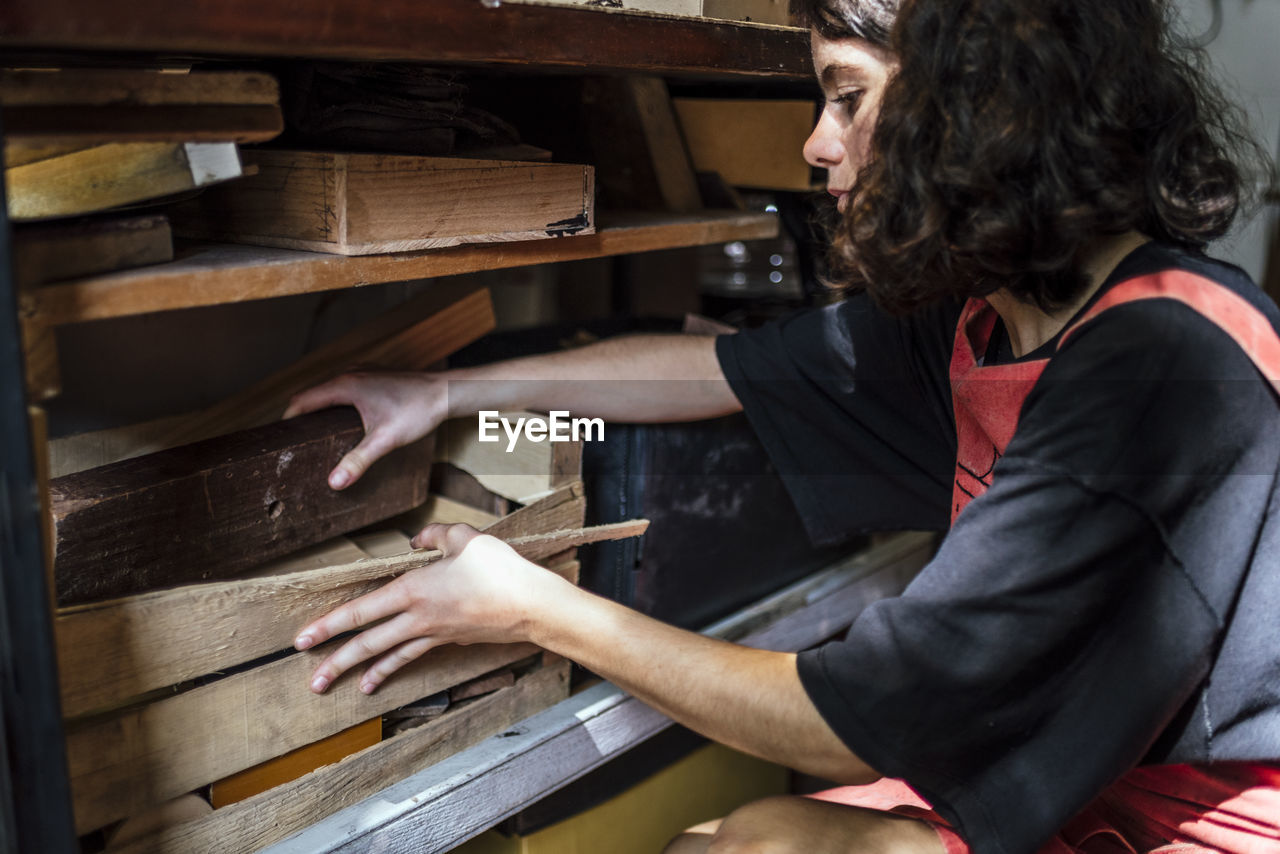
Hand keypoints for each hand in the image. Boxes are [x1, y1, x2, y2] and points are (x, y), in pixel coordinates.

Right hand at [284, 371, 445, 489]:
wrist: (447, 392)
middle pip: (313, 395)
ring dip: (320, 409)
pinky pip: (346, 389)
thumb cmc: (418, 411)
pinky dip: (338, 403)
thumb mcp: (385, 440)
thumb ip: (357, 461)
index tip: (280, 440)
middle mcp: (350, 374)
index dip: (288, 420)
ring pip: (330, 391)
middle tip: (296, 442)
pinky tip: (346, 422)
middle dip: (302, 417)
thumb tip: (334, 483)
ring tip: (317, 435)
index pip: (302, 400)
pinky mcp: (376, 377)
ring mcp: (363, 373)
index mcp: (344, 386)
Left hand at [294, 523, 564, 694]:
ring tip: (344, 687)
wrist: (532, 606)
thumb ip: (436, 535)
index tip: (303, 639)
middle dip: (336, 663)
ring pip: (390, 655)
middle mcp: (418, 618)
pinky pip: (415, 655)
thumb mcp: (466, 539)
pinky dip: (396, 666)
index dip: (330, 625)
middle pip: (368, 644)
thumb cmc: (500, 570)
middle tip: (311, 682)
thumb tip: (417, 538)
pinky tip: (384, 675)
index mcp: (414, 590)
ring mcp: (434, 633)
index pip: (361, 611)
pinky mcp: (451, 640)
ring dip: (364, 672)